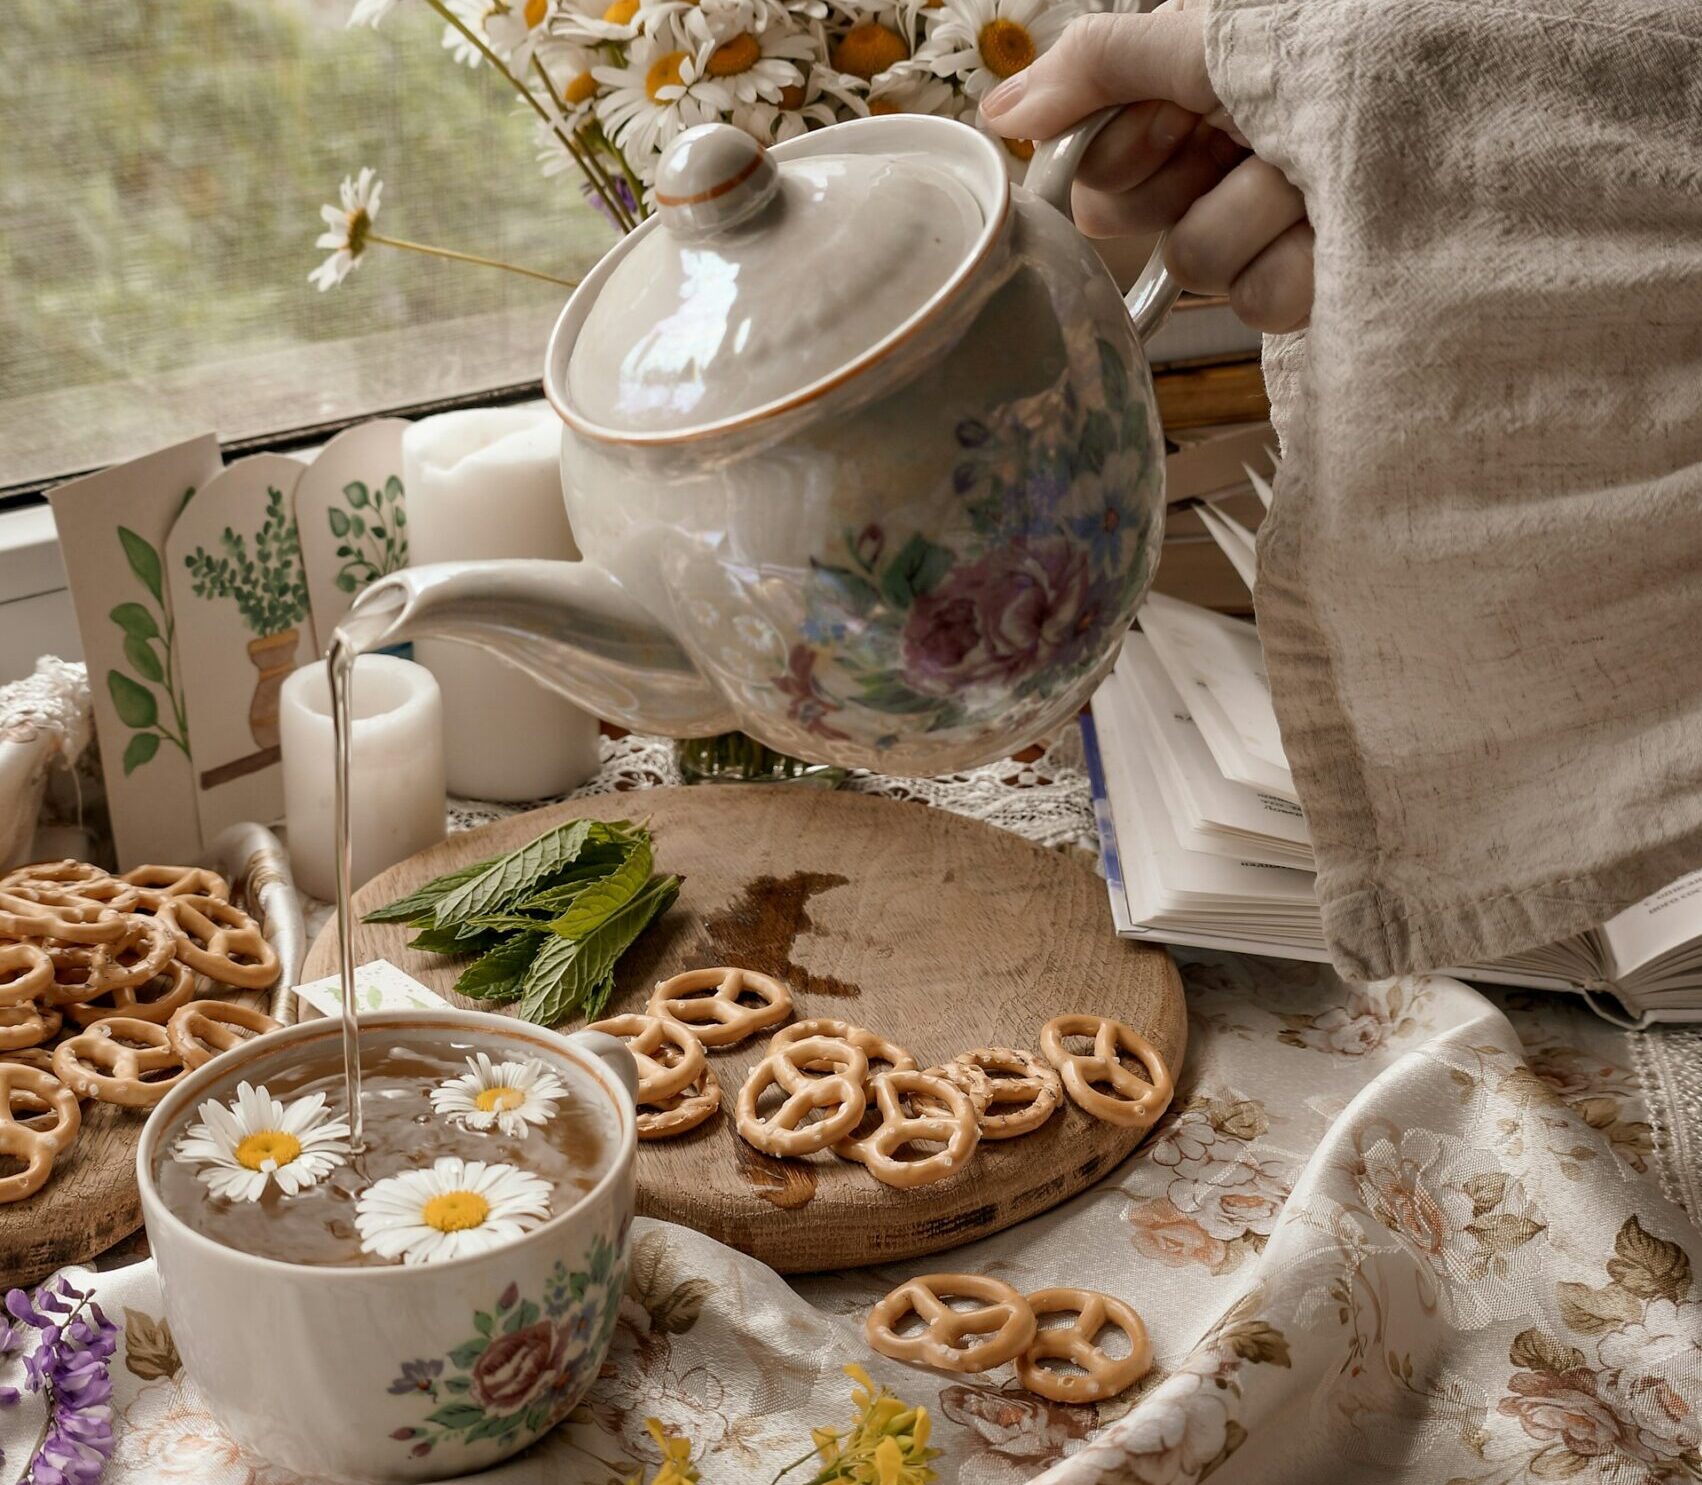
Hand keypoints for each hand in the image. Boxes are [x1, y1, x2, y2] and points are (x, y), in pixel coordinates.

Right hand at [980, 5, 1313, 332]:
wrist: (1464, 110)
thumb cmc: (1346, 52)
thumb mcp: (1211, 36)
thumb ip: (1097, 65)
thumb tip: (1000, 111)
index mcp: (1198, 104)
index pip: (1099, 167)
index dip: (1125, 149)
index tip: (1175, 120)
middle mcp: (1222, 167)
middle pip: (1132, 220)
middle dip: (1187, 174)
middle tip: (1243, 138)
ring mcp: (1264, 234)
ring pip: (1196, 259)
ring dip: (1257, 207)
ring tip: (1315, 174)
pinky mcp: (1306, 295)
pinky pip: (1256, 300)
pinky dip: (1301, 258)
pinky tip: (1338, 226)